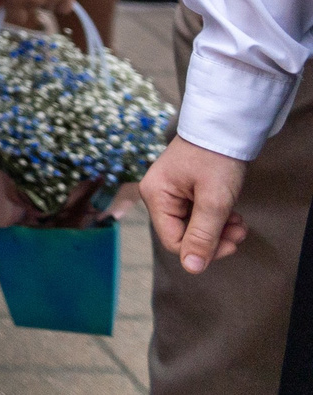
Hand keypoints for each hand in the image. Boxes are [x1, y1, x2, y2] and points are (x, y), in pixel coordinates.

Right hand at [143, 137, 250, 273]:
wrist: (224, 127)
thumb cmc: (216, 158)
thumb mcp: (214, 199)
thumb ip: (203, 235)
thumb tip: (192, 268)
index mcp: (156, 196)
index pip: (174, 241)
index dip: (202, 250)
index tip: (231, 244)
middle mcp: (157, 195)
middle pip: (183, 235)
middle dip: (214, 238)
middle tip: (239, 231)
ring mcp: (170, 192)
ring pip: (193, 226)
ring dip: (218, 229)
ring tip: (239, 222)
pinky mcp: (183, 189)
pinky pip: (197, 215)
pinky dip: (216, 218)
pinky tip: (232, 214)